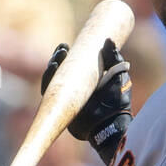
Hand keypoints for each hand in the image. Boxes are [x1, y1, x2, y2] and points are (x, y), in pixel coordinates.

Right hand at [41, 38, 131, 165]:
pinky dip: (47, 82)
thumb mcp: (118, 76)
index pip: (70, 65)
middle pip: (59, 72)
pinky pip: (48, 96)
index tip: (65, 46)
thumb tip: (108, 40)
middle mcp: (74, 90)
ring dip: (51, 68)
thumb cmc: (118, 103)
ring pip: (51, 82)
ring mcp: (67, 101)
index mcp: (86, 81)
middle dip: (57, 59)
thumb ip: (115, 59)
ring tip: (56, 59)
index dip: (65, 55)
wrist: (112, 125)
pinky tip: (52, 70)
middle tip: (62, 49)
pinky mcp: (60, 110)